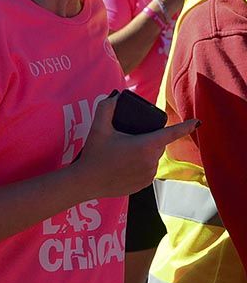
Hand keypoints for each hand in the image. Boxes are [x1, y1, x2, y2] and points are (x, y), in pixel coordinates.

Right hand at [73, 94, 198, 198]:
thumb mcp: (98, 128)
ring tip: (123, 154)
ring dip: (145, 153)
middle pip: (158, 144)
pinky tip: (124, 166)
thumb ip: (106, 108)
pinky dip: (141, 166)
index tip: (197, 122)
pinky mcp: (144, 185)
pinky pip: (148, 170)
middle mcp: (151, 161)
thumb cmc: (93, 155)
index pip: (171, 133)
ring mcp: (149, 175)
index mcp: (145, 145)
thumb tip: (115, 98)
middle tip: (127, 139)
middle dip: (148, 139)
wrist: (86, 182)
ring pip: (153, 158)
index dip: (185, 127)